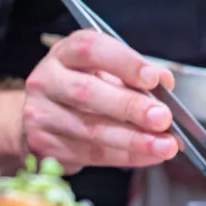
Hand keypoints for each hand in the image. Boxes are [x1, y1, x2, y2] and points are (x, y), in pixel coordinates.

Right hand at [21, 30, 179, 173]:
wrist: (42, 115)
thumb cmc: (82, 85)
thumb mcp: (104, 70)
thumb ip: (133, 73)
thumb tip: (164, 82)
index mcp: (65, 53)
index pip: (91, 49)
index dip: (124, 62)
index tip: (153, 79)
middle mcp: (47, 80)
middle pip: (87, 93)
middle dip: (130, 107)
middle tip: (162, 118)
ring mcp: (41, 114)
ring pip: (90, 129)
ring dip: (133, 140)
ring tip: (164, 145)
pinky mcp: (44, 146)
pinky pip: (90, 154)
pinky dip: (125, 156)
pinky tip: (148, 156)